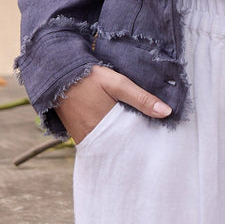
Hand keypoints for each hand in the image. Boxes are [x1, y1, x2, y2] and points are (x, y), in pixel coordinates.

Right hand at [55, 66, 170, 145]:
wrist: (57, 75)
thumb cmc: (88, 77)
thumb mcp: (117, 83)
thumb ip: (141, 98)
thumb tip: (167, 112)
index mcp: (107, 126)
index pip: (133, 142)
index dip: (146, 140)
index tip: (160, 137)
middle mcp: (94, 138)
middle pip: (122, 148)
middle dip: (135, 144)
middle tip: (152, 139)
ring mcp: (84, 139)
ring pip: (111, 146)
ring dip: (123, 142)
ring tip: (138, 135)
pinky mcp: (79, 137)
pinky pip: (99, 143)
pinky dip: (110, 140)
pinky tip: (119, 132)